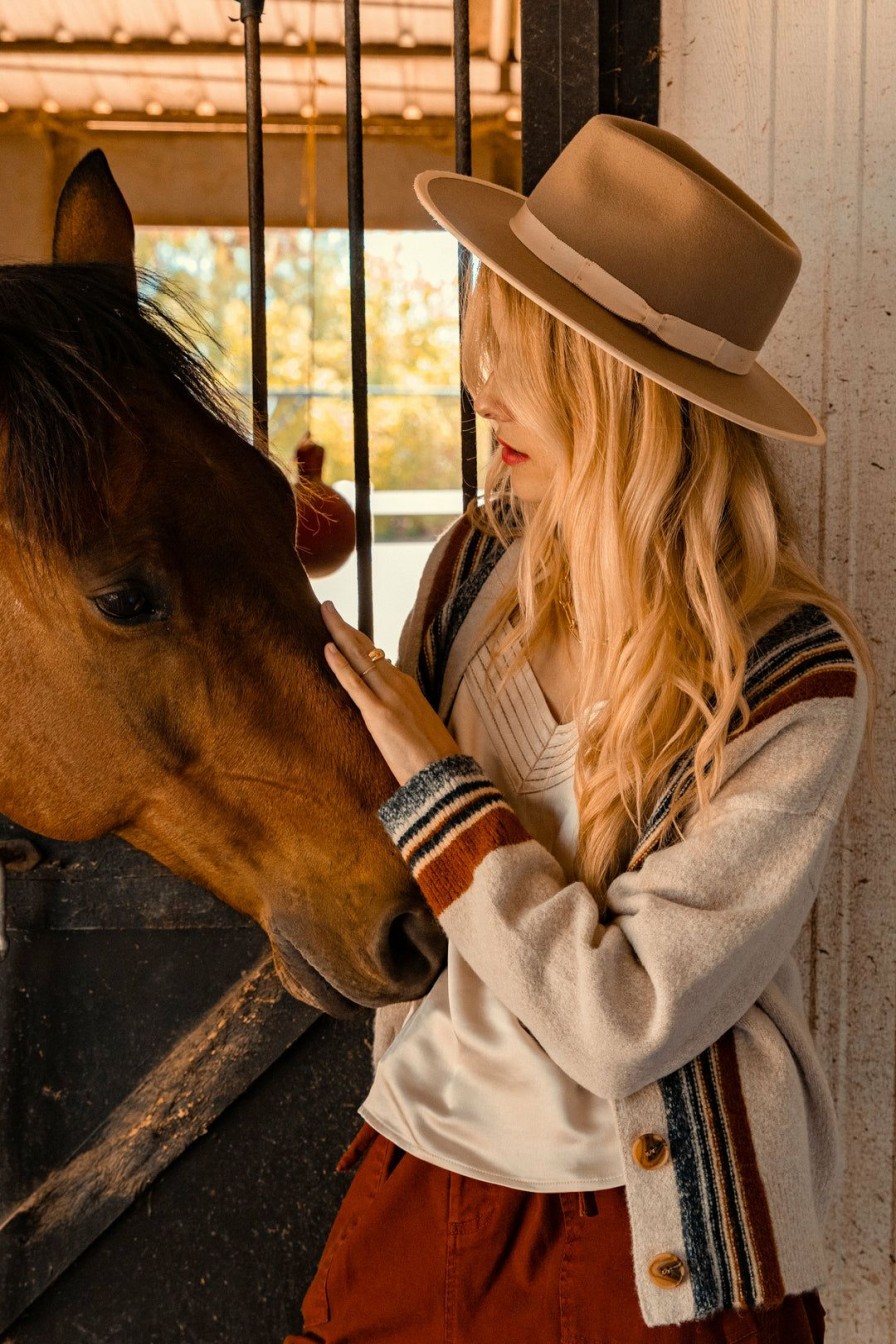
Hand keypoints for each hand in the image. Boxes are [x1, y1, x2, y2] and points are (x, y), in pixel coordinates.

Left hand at [321, 601, 463, 786]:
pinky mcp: (379, 715)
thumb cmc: (432, 758)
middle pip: (367, 648)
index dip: (358, 640)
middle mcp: (399, 685)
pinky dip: (339, 664)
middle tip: (327, 607)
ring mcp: (389, 698)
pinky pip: (355, 684)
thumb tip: (387, 703)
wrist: (444, 777)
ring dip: (340, 633)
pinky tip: (327, 648)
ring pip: (361, 657)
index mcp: (407, 687)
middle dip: (344, 626)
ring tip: (325, 613)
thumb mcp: (418, 724)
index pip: (377, 657)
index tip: (344, 627)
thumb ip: (402, 709)